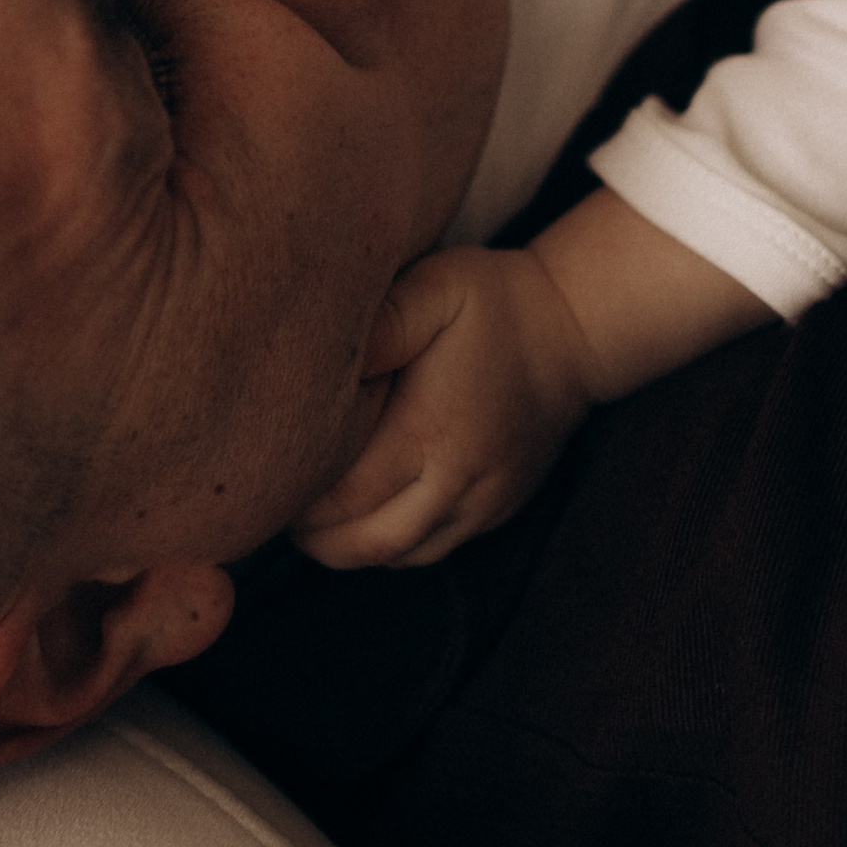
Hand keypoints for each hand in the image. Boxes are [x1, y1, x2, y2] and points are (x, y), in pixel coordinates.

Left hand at [294, 243, 596, 567]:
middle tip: (278, 508)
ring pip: (399, 558)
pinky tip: (365, 514)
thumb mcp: (435, 288)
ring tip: (313, 516)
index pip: (345, 498)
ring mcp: (483, 504)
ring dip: (349, 548)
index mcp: (432, 431)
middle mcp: (459, 482)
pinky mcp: (497, 512)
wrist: (576, 331)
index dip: (299, 500)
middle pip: (367, 545)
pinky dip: (390, 545)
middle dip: (314, 538)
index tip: (270, 474)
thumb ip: (380, 324)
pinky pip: (432, 550)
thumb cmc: (494, 302)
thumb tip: (321, 361)